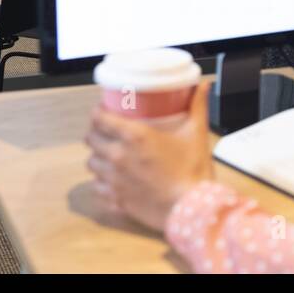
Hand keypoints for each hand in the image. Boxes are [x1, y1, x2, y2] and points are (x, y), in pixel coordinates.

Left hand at [85, 79, 215, 231]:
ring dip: (98, 157)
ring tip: (109, 155)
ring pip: (91, 163)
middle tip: (108, 131)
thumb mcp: (196, 133)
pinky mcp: (115, 199)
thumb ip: (198, 106)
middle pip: (90, 139)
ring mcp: (114, 180)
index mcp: (134, 136)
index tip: (104, 110)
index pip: (99, 119)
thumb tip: (203, 85)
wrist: (190, 207)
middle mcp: (118, 156)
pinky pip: (97, 187)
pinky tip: (113, 179)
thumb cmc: (192, 169)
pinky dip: (102, 182)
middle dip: (96, 133)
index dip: (98, 112)